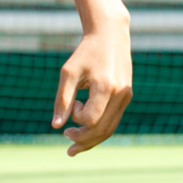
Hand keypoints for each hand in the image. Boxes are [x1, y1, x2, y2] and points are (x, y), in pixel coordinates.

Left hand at [54, 19, 132, 154]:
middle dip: (83, 140)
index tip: (73, 101)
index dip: (76, 117)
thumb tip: (55, 127)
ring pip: (110, 129)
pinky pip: (113, 121)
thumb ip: (62, 99)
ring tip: (73, 147)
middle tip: (66, 142)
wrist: (110, 35)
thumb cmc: (85, 52)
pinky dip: (100, 130)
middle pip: (103, 130)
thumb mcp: (69, 73)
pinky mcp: (127, 96)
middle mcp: (121, 93)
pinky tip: (86, 133)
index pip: (91, 119)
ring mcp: (126, 96)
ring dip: (91, 140)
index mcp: (106, 86)